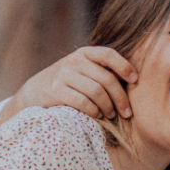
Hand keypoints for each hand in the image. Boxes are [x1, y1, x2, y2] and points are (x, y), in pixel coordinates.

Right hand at [0, 46, 137, 125]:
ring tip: (111, 115)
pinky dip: (94, 111)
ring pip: (96, 91)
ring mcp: (63, 75)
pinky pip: (82, 101)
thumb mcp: (83, 71)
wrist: (34, 93)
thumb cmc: (68, 84)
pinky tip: (97, 116)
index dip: (124, 66)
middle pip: (106, 79)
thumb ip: (102, 71)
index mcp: (84, 54)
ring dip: (108, 107)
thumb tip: (135, 81)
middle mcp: (74, 61)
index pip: (108, 54)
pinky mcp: (55, 90)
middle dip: (120, 98)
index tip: (135, 80)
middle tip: (127, 113)